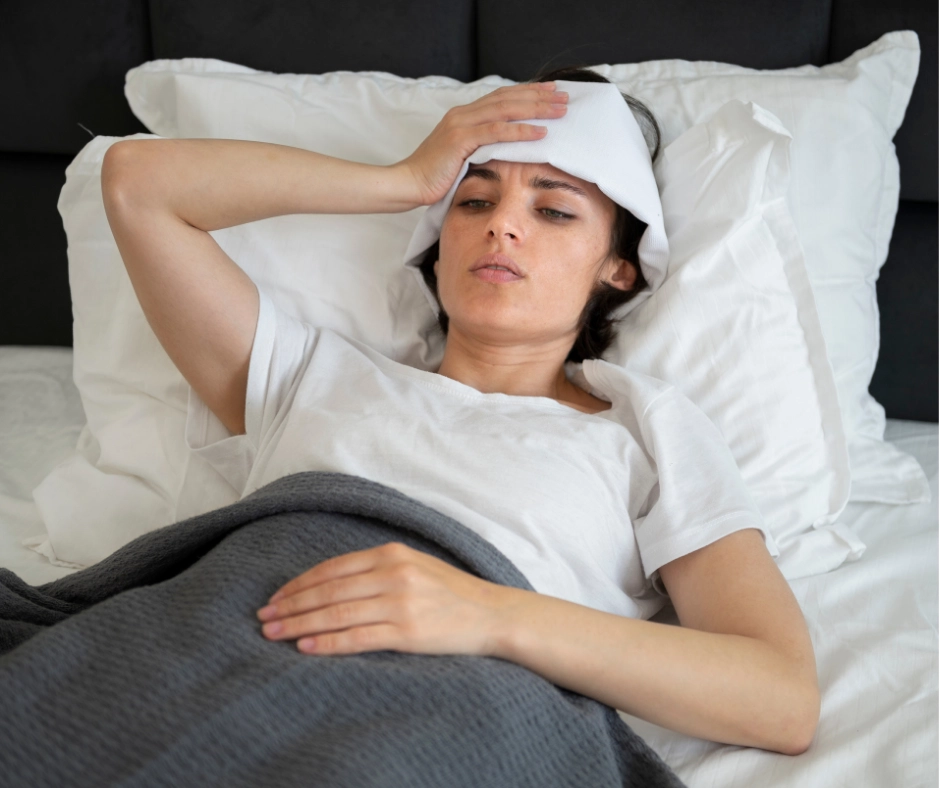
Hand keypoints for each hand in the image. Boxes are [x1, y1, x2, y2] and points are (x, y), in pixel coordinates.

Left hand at [256, 541, 514, 655]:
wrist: (492, 613)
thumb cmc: (451, 592)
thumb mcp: (415, 565)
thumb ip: (378, 568)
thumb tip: (331, 582)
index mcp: (392, 554)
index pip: (332, 568)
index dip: (299, 583)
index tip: (276, 597)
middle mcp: (393, 574)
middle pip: (328, 589)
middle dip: (290, 604)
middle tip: (263, 618)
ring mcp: (400, 603)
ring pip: (337, 613)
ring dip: (300, 623)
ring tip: (273, 634)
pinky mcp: (408, 633)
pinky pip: (358, 638)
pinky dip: (327, 642)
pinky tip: (306, 647)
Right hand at [396, 82, 567, 206]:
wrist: (407, 184)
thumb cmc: (434, 177)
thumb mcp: (461, 158)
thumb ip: (481, 148)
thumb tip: (506, 151)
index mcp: (464, 115)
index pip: (502, 97)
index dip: (528, 92)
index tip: (551, 90)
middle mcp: (463, 114)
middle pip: (508, 98)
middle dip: (539, 96)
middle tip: (565, 96)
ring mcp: (460, 124)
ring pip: (506, 110)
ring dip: (536, 109)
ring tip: (560, 110)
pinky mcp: (459, 140)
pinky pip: (496, 131)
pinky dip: (520, 130)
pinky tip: (541, 132)